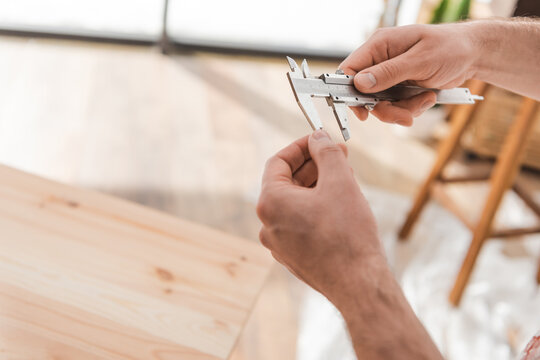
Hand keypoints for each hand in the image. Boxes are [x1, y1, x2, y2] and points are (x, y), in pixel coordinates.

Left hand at [256, 131, 382, 303]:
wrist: (358, 283)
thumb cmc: (348, 235)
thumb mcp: (340, 181)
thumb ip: (326, 152)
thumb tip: (318, 137)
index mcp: (271, 202)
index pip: (278, 162)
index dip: (301, 146)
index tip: (320, 139)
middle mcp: (268, 224)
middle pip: (287, 182)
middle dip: (313, 166)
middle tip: (339, 157)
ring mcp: (279, 243)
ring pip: (295, 204)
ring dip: (317, 186)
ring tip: (344, 178)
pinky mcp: (293, 256)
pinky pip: (300, 223)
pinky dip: (316, 208)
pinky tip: (340, 205)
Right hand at [340, 23, 477, 125]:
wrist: (473, 55)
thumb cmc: (450, 48)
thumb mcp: (420, 60)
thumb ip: (388, 73)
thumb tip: (360, 83)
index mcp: (380, 45)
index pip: (350, 68)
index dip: (349, 91)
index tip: (361, 111)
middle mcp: (381, 60)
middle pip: (365, 93)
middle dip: (385, 108)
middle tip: (404, 116)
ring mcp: (390, 75)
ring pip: (381, 104)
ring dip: (402, 110)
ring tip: (425, 100)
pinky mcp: (399, 87)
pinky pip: (395, 106)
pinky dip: (411, 108)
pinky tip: (427, 97)